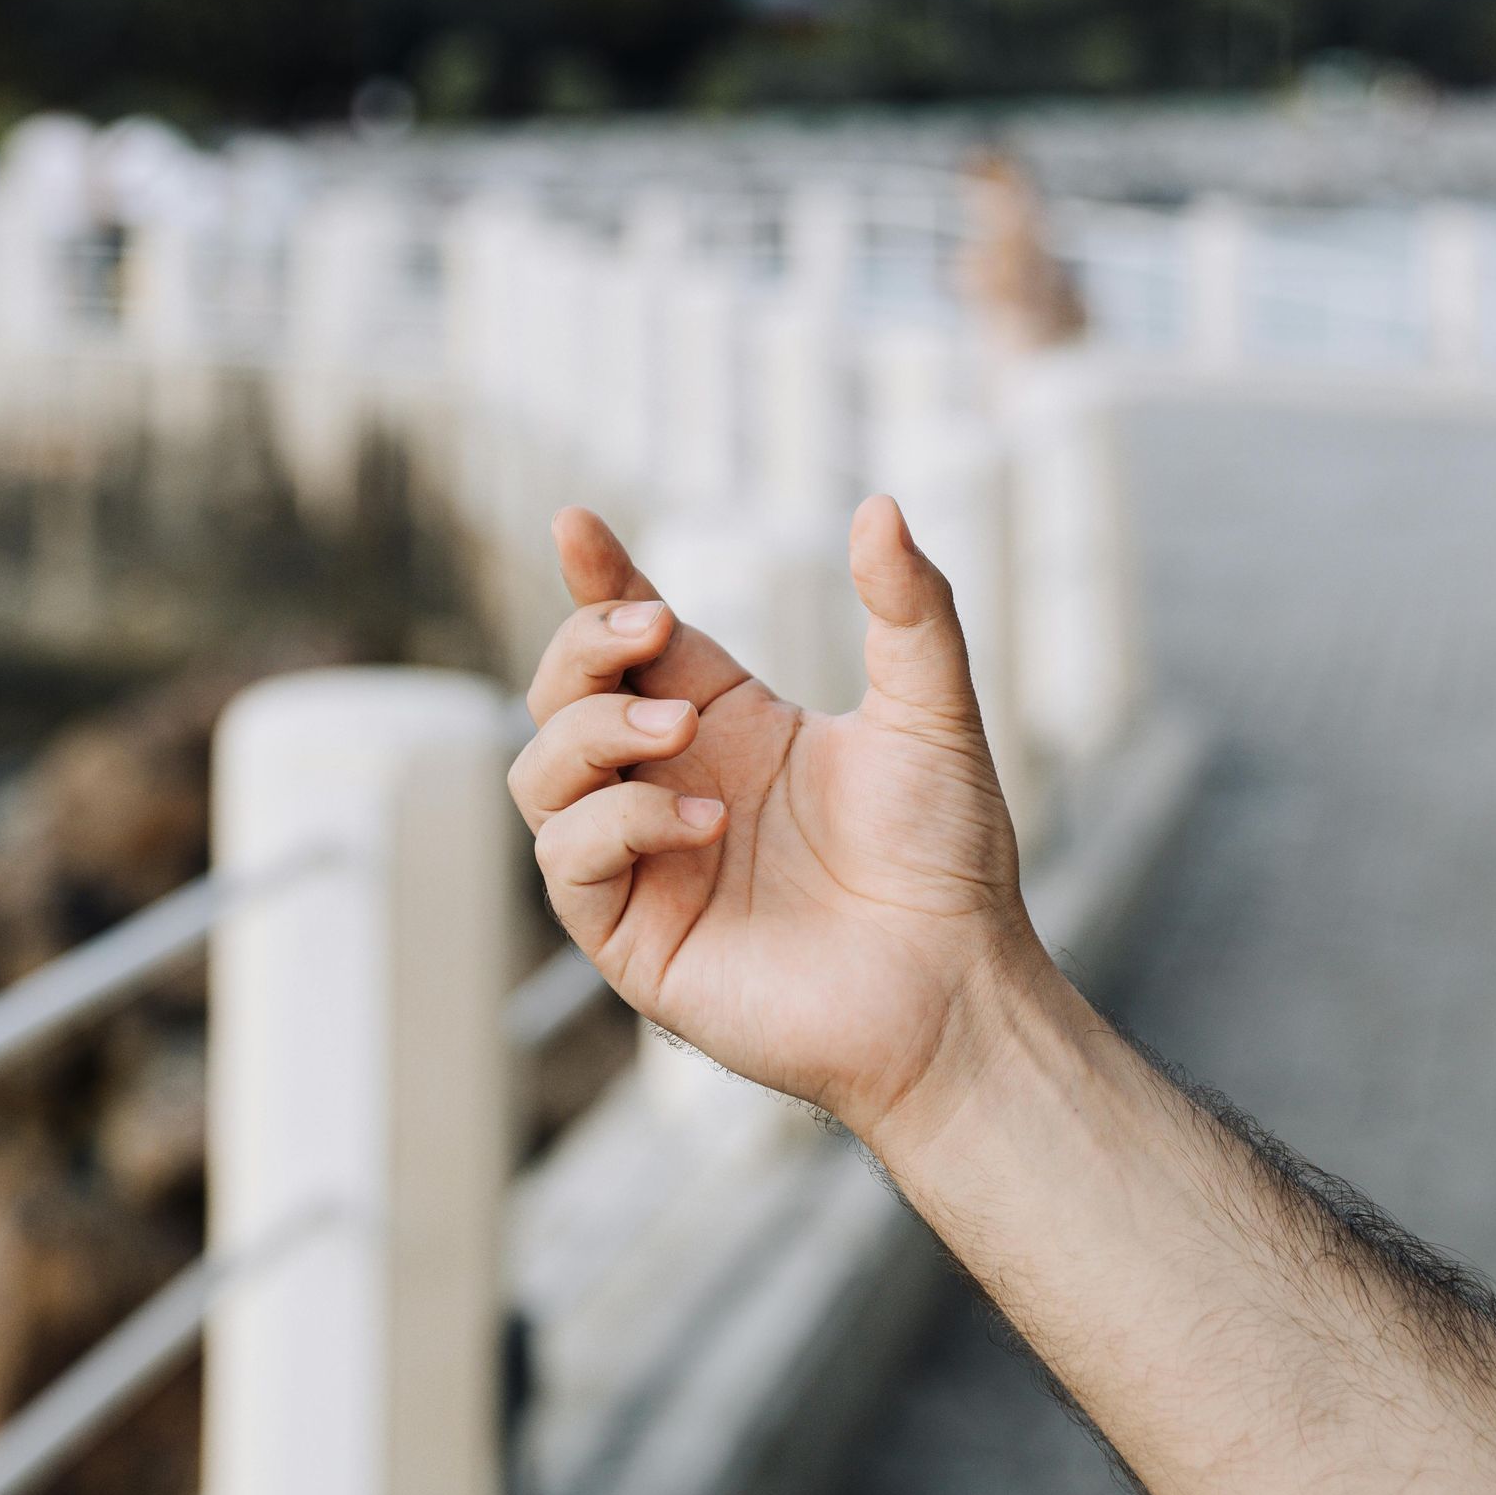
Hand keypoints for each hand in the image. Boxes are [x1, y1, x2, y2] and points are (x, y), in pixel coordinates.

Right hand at [507, 495, 1050, 1144]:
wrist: (955, 988)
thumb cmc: (947, 858)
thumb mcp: (930, 712)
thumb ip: (909, 609)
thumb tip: (882, 506)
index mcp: (722, 720)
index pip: (629, 633)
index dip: (597, 578)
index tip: (578, 525)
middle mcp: (667, 781)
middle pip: (561, 690)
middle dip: (583, 643)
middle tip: (651, 629)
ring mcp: (642, 860)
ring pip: (540, 770)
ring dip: (591, 730)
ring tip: (679, 732)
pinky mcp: (631, 936)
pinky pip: (567, 860)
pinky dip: (617, 822)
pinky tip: (703, 822)